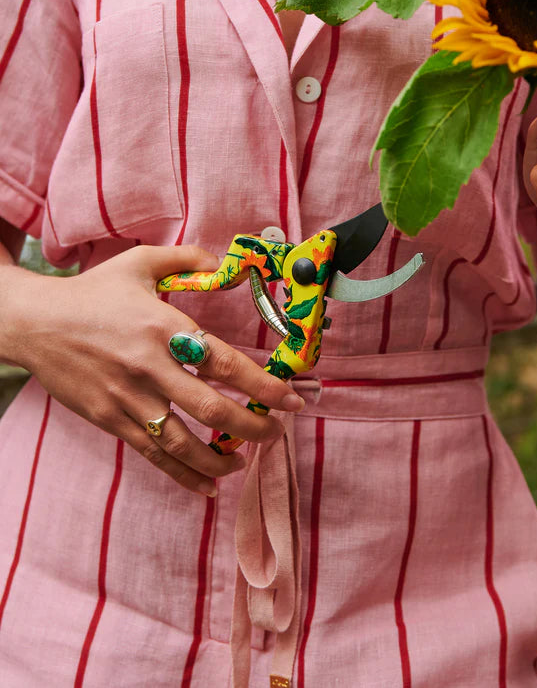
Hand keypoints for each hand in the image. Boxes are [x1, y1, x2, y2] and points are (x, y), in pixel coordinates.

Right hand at [2, 245, 303, 494]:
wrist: (34, 323)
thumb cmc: (92, 293)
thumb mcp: (139, 264)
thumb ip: (185, 260)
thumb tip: (222, 262)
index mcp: (164, 327)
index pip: (225, 363)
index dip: (263, 386)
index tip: (292, 399)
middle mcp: (150, 366)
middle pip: (211, 408)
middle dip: (253, 426)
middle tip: (276, 434)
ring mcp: (129, 398)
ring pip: (183, 442)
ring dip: (220, 459)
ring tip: (241, 462)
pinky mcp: (111, 419)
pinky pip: (153, 454)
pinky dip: (183, 475)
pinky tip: (206, 486)